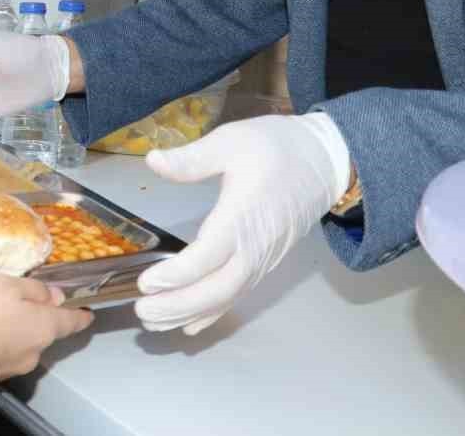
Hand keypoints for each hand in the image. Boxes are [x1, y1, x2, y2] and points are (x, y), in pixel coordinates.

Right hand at [0, 275, 92, 380]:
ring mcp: (17, 365)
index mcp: (45, 326)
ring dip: (18, 329)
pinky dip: (2, 339)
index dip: (81, 314)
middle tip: (21, 300)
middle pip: (46, 331)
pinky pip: (6, 351)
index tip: (87, 311)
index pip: (73, 322)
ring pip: (25, 342)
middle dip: (38, 318)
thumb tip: (56, 297)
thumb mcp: (9, 284)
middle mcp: (36, 351)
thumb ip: (37, 289)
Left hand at [134, 113, 350, 335]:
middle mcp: (254, 246)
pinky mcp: (264, 263)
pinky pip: (237, 295)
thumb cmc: (275, 148)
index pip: (209, 256)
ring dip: (189, 313)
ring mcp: (262, 259)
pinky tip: (188, 323)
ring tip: (153, 322)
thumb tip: (153, 160)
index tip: (146, 282)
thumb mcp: (231, 141)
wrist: (322, 162)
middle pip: (217, 288)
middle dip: (178, 304)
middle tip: (141, 311)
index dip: (177, 274)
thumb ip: (192, 158)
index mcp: (242, 215)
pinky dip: (212, 313)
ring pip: (227, 298)